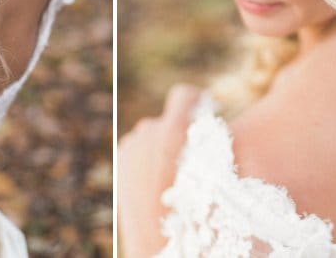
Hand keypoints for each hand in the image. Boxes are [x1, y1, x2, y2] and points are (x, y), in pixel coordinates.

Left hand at [117, 84, 201, 257]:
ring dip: (161, 146)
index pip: (184, 95)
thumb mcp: (211, 171)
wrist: (157, 240)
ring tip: (172, 174)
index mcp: (173, 129)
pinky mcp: (121, 158)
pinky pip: (138, 148)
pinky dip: (146, 158)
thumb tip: (214, 130)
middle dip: (179, 131)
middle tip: (190, 156)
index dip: (196, 100)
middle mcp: (149, 130)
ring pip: (151, 134)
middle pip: (167, 118)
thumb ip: (208, 144)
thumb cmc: (194, 210)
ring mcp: (132, 144)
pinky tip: (155, 180)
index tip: (204, 108)